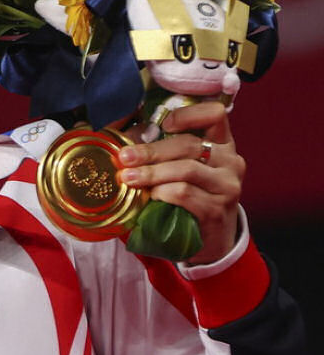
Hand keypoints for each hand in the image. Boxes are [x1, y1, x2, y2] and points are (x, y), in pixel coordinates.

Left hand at [117, 102, 243, 264]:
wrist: (211, 240)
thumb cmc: (191, 196)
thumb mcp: (182, 168)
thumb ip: (164, 150)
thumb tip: (124, 135)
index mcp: (222, 144)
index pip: (215, 114)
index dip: (188, 114)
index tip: (163, 124)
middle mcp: (230, 161)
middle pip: (189, 145)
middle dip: (151, 150)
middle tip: (125, 157)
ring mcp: (227, 186)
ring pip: (185, 169)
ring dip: (151, 173)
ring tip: (128, 178)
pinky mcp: (217, 209)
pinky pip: (184, 194)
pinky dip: (162, 192)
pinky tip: (150, 196)